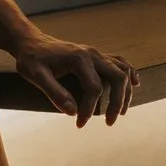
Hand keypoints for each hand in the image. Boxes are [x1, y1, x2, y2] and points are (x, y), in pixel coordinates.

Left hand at [14, 34, 136, 125]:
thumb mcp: (36, 76)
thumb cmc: (32, 59)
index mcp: (79, 59)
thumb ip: (54, 93)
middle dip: (117, 102)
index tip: (79, 124)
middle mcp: (92, 54)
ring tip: (121, 112)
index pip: (94, 89)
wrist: (31, 42)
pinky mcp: (96, 55)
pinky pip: (119, 62)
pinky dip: (129, 73)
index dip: (89, 109)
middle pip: (117, 78)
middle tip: (110, 122)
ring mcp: (96, 53)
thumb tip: (72, 112)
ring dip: (126, 92)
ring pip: (122, 70)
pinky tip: (135, 83)